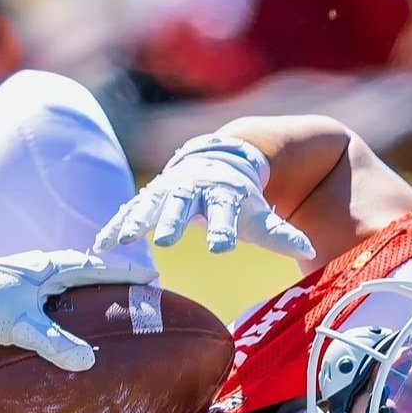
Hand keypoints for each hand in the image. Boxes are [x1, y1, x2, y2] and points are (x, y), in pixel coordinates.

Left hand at [0, 250, 157, 386]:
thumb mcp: (19, 326)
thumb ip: (53, 342)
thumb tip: (88, 361)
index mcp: (46, 266)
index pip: (95, 265)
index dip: (125, 271)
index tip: (153, 275)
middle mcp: (38, 265)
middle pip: (84, 266)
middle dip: (112, 274)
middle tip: (138, 283)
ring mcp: (25, 275)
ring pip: (66, 275)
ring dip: (89, 282)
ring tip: (111, 294)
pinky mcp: (14, 288)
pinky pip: (50, 288)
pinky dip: (67, 294)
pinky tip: (68, 310)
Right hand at [94, 136, 315, 259]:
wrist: (214, 162)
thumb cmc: (237, 198)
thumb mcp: (257, 213)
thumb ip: (280, 233)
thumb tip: (311, 250)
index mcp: (222, 193)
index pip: (225, 212)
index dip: (224, 229)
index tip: (222, 247)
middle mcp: (192, 190)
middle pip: (183, 205)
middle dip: (173, 221)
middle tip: (166, 241)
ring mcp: (167, 192)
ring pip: (150, 205)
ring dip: (136, 221)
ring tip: (123, 240)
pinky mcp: (148, 199)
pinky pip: (128, 213)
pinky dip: (115, 227)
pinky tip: (100, 246)